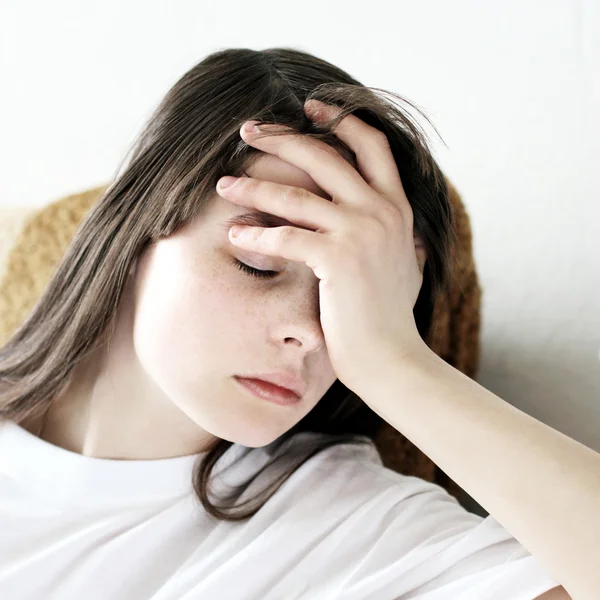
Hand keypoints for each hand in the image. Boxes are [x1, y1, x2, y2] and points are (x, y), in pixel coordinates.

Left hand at [216, 99, 428, 396]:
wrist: (391, 358)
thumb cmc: (389, 317)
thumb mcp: (406, 265)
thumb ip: (402, 238)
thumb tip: (404, 228)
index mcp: (397, 207)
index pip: (371, 145)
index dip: (341, 119)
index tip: (309, 106)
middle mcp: (382, 211)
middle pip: (325, 156)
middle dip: (282, 138)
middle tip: (247, 130)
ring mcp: (361, 233)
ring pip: (296, 195)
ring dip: (253, 186)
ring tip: (222, 185)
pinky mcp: (338, 260)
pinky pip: (286, 237)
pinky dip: (255, 234)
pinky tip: (234, 235)